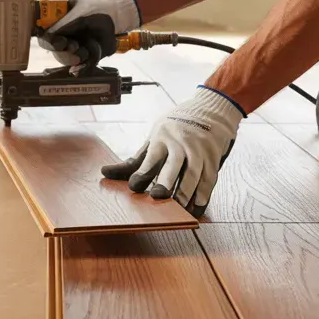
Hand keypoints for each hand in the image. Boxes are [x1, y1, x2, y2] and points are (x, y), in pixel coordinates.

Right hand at [37, 0, 140, 67]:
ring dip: (77, 56)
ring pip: (68, 60)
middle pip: (55, 52)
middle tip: (74, 46)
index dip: (48, 42)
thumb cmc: (96, 7)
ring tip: (86, 47)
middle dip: (64, 52)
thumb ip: (63, 25)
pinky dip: (83, 68)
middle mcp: (63, 36)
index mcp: (56, 22)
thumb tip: (49, 37)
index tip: (60, 42)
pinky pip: (81, 67)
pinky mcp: (86, 56)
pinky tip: (84, 66)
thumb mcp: (78, 13)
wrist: (117, 14)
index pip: (43, 37)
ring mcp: (74, 47)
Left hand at [101, 87, 244, 215]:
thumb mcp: (154, 137)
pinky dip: (202, 196)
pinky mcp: (213, 159)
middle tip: (158, 197)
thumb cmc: (175, 127)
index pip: (152, 156)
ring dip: (186, 193)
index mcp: (163, 137)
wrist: (211, 108)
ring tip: (178, 210)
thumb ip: (134, 160)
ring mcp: (199, 151)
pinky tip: (195, 209)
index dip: (143, 172)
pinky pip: (209, 180)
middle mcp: (181, 143)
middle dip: (167, 181)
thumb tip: (105, 174)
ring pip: (193, 175)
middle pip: (174, 165)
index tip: (134, 186)